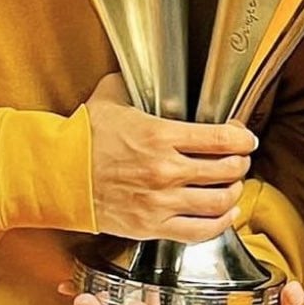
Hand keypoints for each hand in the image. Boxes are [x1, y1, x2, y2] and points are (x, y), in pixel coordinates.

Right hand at [86, 73, 256, 242]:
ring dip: (233, 192)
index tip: (246, 138)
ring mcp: (160, 201)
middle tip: (240, 160)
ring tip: (233, 186)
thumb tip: (136, 73)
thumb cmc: (80, 140)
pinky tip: (225, 213)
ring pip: (218, 201)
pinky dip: (220, 223)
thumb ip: (130, 84)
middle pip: (226, 170)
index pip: (220, 139)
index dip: (242, 139)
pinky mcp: (152, 226)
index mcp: (160, 135)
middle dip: (240, 164)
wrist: (56, 176)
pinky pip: (199, 231)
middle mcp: (165, 170)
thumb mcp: (109, 100)